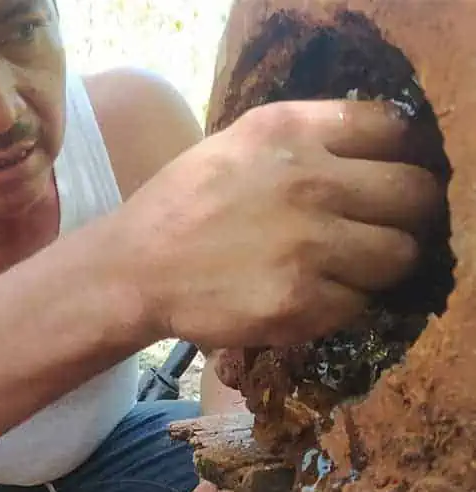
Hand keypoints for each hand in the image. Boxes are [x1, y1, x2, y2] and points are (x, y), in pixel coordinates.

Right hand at [118, 99, 444, 350]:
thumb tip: (369, 157)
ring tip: (344, 270)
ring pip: (399, 257)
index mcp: (289, 131)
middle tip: (380, 230)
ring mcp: (308, 245)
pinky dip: (341, 305)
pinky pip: (359, 305)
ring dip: (377, 266)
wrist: (135, 270)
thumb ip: (302, 140)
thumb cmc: (181, 205)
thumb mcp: (235, 145)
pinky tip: (309, 297)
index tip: (384, 179)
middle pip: (413, 195)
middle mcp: (307, 180)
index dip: (398, 157)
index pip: (393, 129)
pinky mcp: (301, 302)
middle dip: (404, 216)